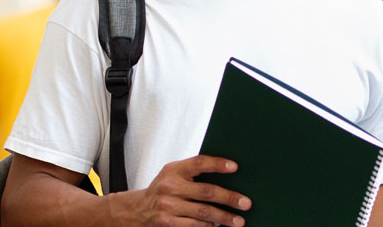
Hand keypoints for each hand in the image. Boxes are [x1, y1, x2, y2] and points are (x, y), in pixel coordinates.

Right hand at [107, 155, 249, 226]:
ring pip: (204, 212)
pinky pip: (194, 225)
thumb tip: (228, 177)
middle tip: (246, 203)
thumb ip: (193, 173)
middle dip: (229, 198)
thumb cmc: (162, 190)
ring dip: (224, 217)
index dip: (217, 164)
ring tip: (238, 220)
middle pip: (206, 191)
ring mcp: (167, 206)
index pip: (199, 163)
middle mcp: (169, 186)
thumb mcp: (172, 175)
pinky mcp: (167, 223)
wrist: (136, 210)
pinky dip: (208, 225)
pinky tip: (217, 224)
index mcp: (174, 169)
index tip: (235, 167)